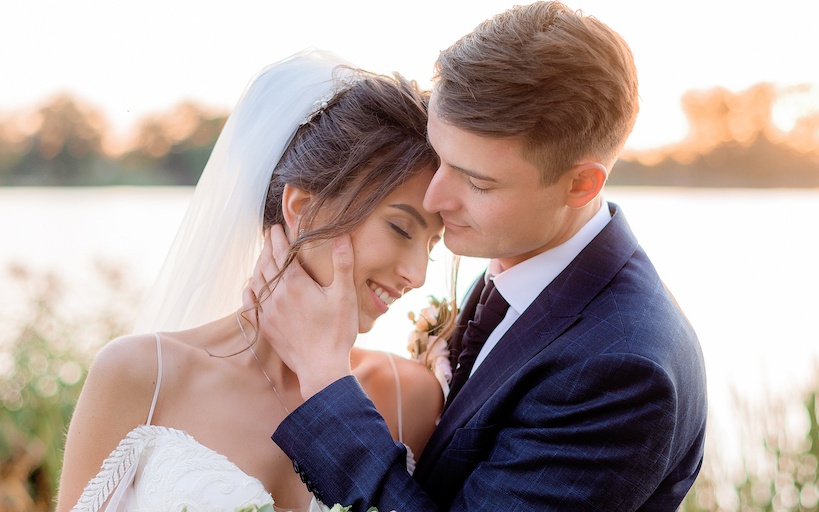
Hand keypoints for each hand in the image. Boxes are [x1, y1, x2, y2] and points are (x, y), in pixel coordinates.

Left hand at [243, 224, 358, 399]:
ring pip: (257, 282)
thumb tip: (342, 236)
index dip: (278, 238)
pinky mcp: (266, 327)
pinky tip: (250, 286)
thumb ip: (343, 264)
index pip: (281, 253)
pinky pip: (250, 304)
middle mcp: (277, 295)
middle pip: (267, 264)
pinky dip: (250, 290)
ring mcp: (269, 312)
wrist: (321, 369)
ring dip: (259, 266)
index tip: (276, 226)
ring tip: (263, 256)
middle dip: (267, 247)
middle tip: (269, 236)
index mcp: (296, 284)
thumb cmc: (336, 333)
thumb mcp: (344, 296)